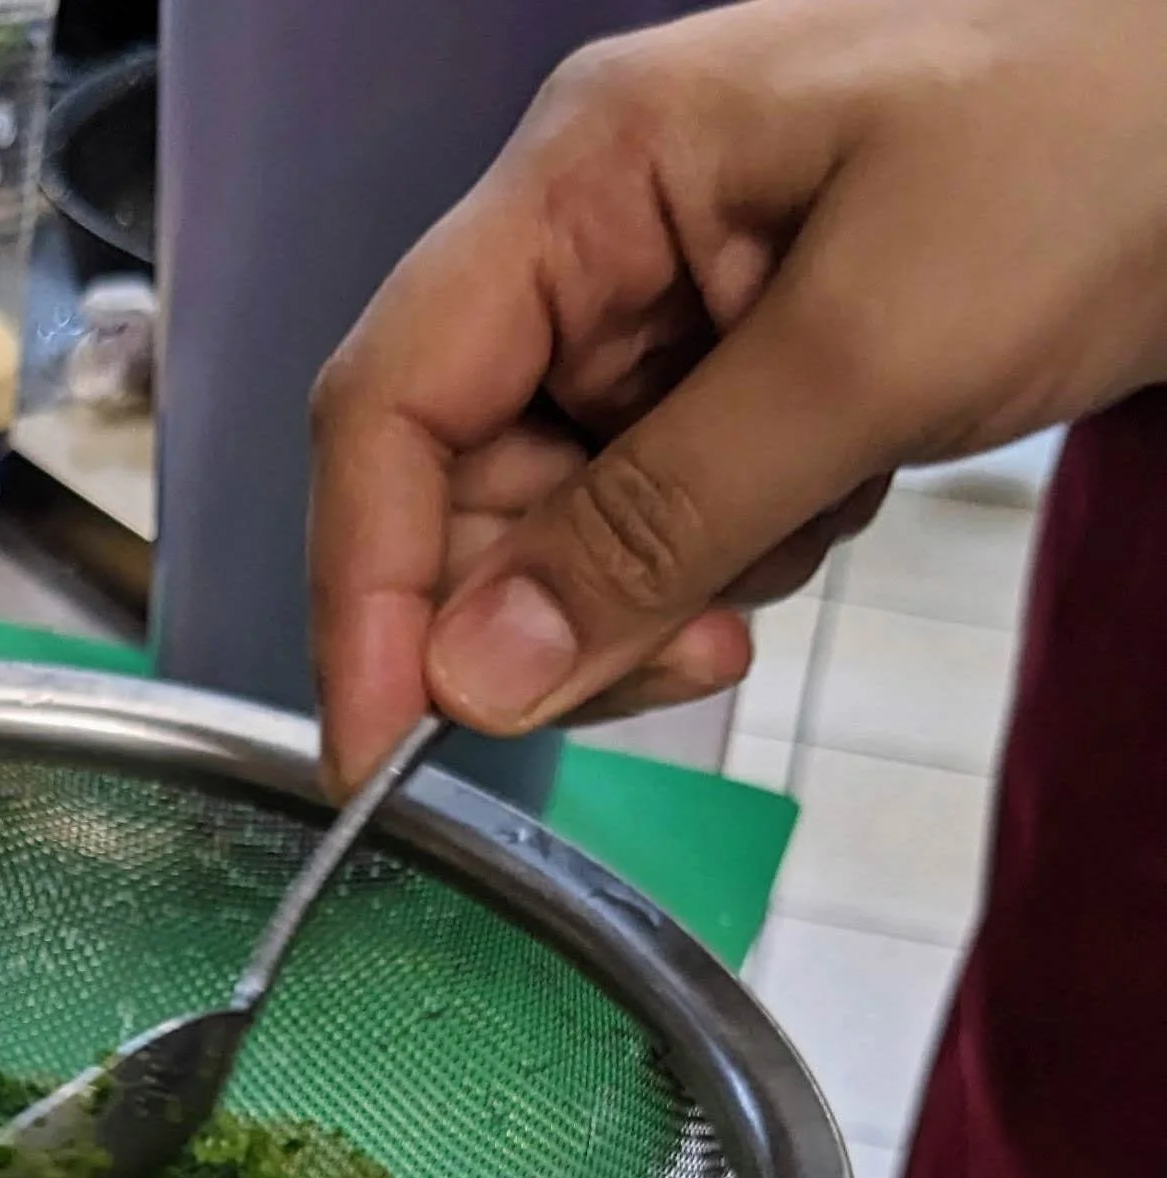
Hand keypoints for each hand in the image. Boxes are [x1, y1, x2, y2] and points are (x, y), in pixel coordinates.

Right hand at [309, 0, 1166, 784]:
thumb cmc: (1094, 146)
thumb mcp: (864, 352)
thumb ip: (656, 523)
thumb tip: (476, 677)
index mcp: (585, 178)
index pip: (387, 403)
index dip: (364, 589)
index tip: (385, 750)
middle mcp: (592, 244)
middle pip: (464, 487)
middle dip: (554, 606)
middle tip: (693, 654)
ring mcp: (657, 312)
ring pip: (562, 530)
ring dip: (663, 588)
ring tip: (807, 525)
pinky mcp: (725, 374)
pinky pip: (659, 525)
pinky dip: (732, 558)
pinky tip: (832, 498)